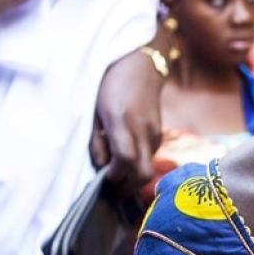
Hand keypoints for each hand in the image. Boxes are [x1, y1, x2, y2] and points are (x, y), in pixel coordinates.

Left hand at [91, 48, 163, 196]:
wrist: (141, 65)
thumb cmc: (110, 84)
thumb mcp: (95, 110)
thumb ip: (96, 141)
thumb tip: (100, 167)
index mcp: (122, 122)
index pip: (125, 159)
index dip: (115, 174)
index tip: (105, 177)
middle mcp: (143, 131)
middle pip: (144, 173)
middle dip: (128, 187)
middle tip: (113, 189)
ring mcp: (154, 134)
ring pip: (148, 168)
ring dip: (133, 177)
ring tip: (117, 173)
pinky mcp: (159, 134)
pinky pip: (149, 157)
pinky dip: (138, 164)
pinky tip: (126, 159)